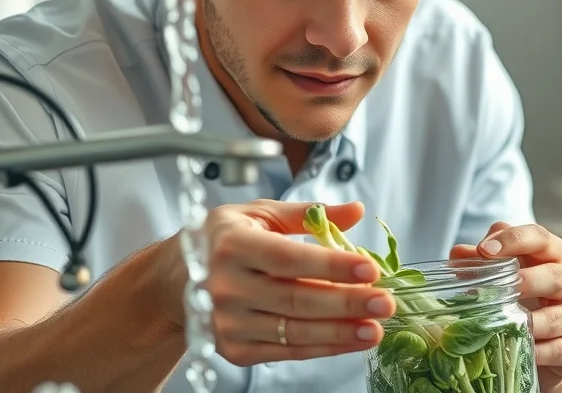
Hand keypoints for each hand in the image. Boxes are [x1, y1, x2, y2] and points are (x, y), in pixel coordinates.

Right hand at [158, 200, 395, 365]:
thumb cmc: (225, 240)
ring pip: (294, 330)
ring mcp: (227, 322)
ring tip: (376, 327)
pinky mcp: (234, 349)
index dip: (331, 266)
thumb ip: (308, 214)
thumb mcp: (261, 214)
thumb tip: (356, 211)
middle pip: (296, 299)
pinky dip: (324, 347)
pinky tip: (352, 339)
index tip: (369, 268)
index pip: (288, 258)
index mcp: (232, 244)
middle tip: (385, 301)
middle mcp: (225, 286)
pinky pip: (287, 350)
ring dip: (341, 332)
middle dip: (346, 303)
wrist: (176, 279)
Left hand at [451, 222, 561, 391]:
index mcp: (554, 255)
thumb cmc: (521, 294)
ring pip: (557, 317)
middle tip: (498, 290)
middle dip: (526, 281)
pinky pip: (560, 350)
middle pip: (555, 276)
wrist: (541, 337)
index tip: (484, 250)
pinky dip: (539, 351)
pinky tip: (520, 349)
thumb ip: (480, 259)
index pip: (539, 238)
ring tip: (503, 324)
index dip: (513, 240)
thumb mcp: (502, 271)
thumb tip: (458, 253)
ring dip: (529, 322)